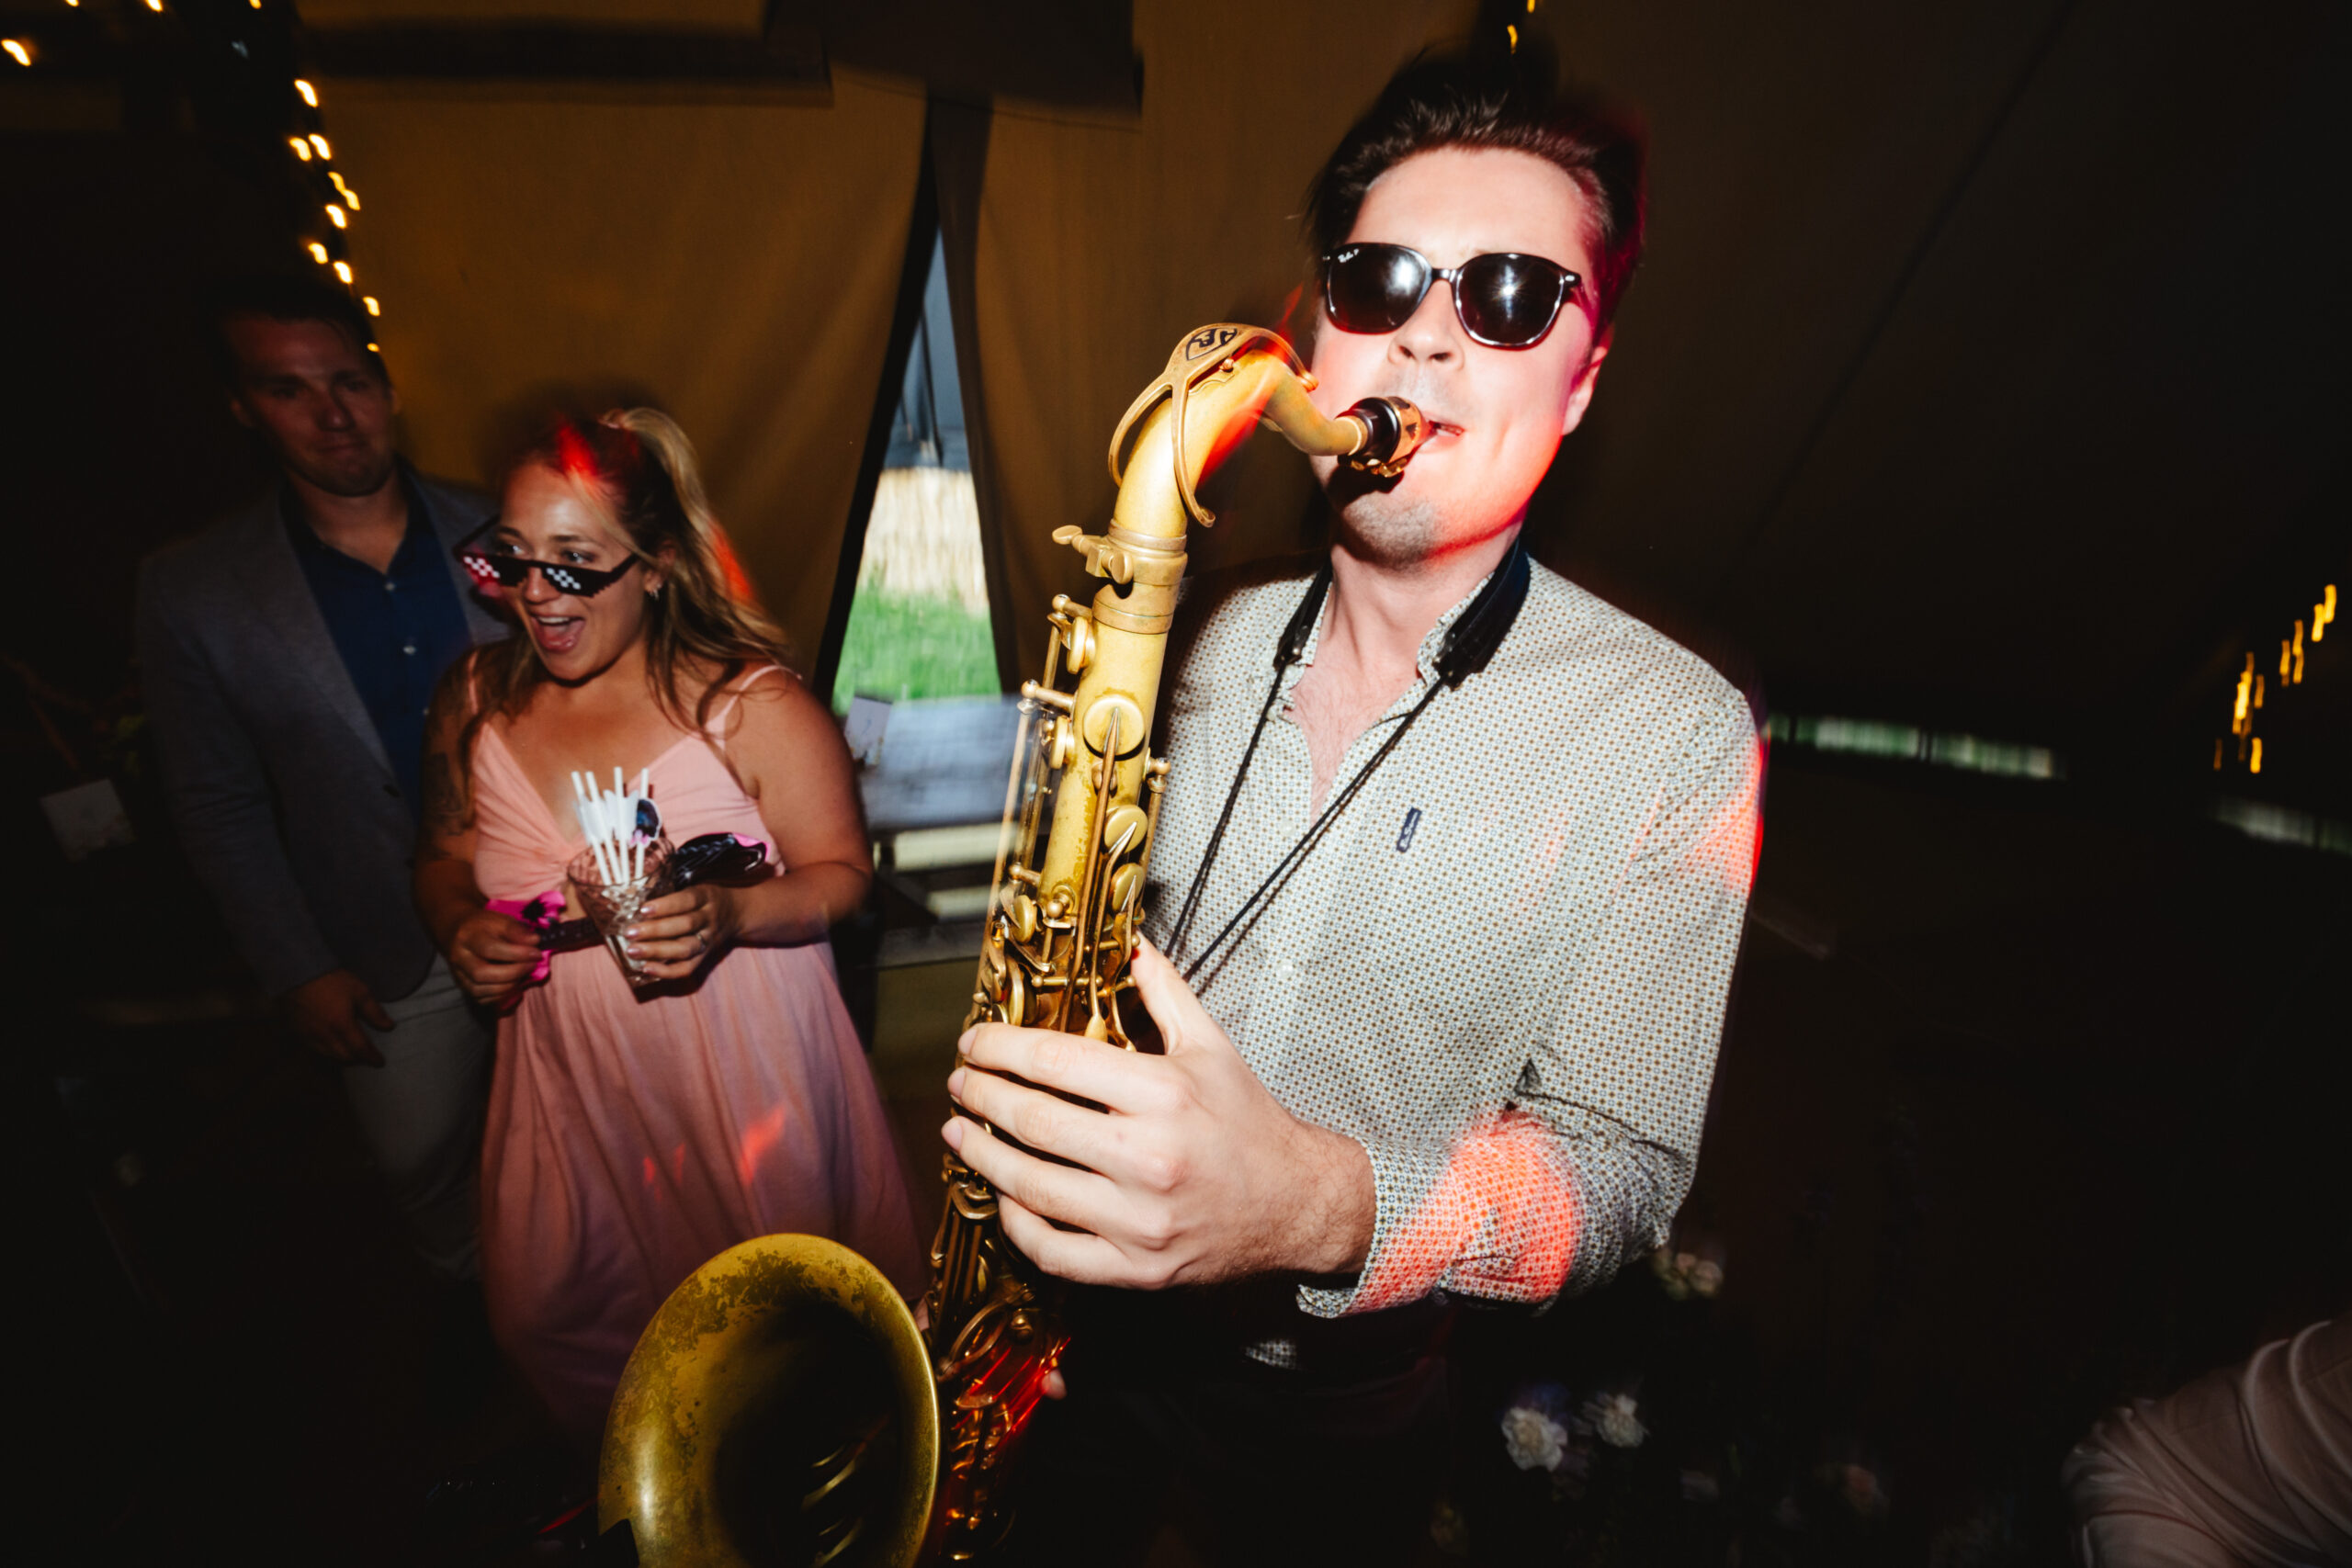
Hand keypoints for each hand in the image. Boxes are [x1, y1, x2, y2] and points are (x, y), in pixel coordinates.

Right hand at [282, 969, 391, 1066]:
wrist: (298, 974)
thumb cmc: (332, 981)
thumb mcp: (360, 992)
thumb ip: (374, 1012)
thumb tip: (389, 1027)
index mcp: (342, 1026)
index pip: (360, 1050)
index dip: (372, 1058)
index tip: (380, 1062)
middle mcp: (325, 1036)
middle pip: (344, 1057)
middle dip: (358, 1059)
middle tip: (368, 1057)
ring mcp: (309, 1036)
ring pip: (329, 1055)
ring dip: (343, 1057)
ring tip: (353, 1054)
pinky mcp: (298, 1032)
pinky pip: (315, 1049)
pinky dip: (328, 1052)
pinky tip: (333, 1046)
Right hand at [447, 908, 541, 1004]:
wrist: (458, 932)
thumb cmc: (484, 926)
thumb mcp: (500, 920)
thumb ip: (517, 930)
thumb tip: (534, 941)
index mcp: (467, 936)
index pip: (490, 949)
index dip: (517, 954)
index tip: (536, 954)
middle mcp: (458, 957)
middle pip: (482, 973)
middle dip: (513, 973)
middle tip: (531, 966)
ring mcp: (458, 974)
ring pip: (480, 990)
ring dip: (508, 986)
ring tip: (523, 975)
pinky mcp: (462, 986)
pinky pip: (481, 999)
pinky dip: (500, 996)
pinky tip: (513, 985)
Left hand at [624, 884, 738, 979]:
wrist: (736, 912)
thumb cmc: (704, 898)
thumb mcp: (695, 886)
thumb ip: (671, 892)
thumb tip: (632, 895)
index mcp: (706, 896)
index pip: (687, 900)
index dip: (666, 906)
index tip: (643, 909)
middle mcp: (709, 919)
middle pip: (685, 925)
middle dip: (655, 930)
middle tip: (630, 932)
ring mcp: (708, 940)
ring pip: (685, 948)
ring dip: (657, 951)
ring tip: (632, 951)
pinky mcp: (704, 957)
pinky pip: (687, 968)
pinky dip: (666, 971)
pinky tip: (646, 968)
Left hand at [943, 939, 1374, 1289]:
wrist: (1296, 1205)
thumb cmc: (1250, 1125)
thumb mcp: (1212, 1047)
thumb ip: (1165, 994)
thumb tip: (1130, 947)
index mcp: (1164, 1094)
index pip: (1057, 1061)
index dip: (1001, 1048)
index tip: (975, 1042)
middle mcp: (1149, 1157)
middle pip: (1034, 1122)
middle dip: (982, 1097)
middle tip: (960, 1084)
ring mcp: (1139, 1219)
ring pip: (1032, 1187)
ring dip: (983, 1157)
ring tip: (960, 1134)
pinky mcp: (1135, 1267)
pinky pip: (1054, 1251)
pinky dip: (1017, 1223)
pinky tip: (1004, 1196)